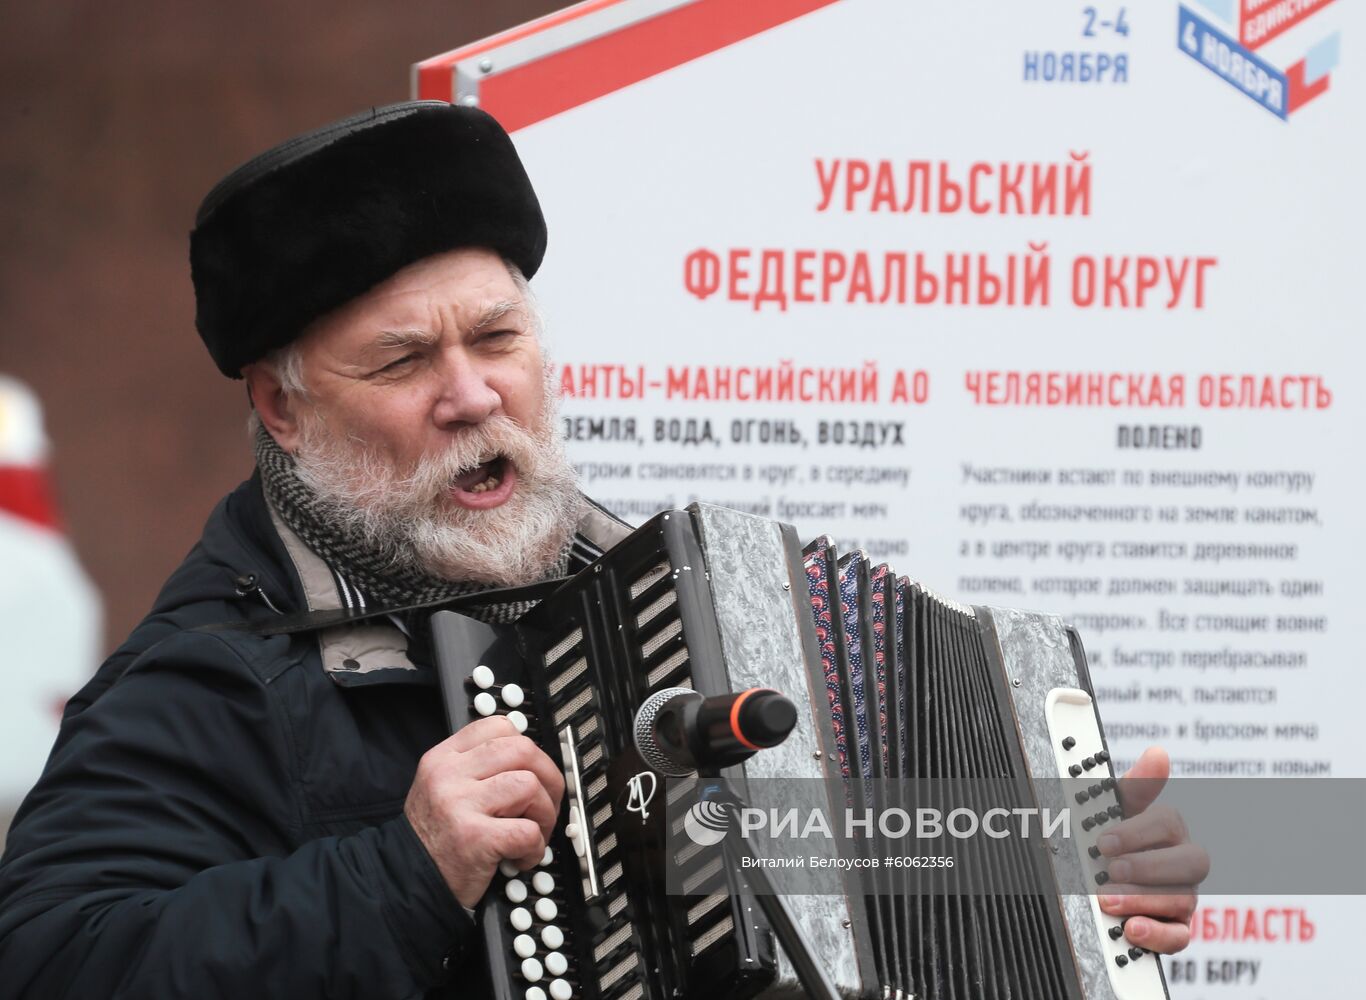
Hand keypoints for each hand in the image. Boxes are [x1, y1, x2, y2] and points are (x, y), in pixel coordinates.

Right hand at [404, 716, 565, 907]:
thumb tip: (532, 759)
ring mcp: (459, 804)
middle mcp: (449, 775)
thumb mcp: (442, 787)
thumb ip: (477, 767)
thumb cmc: (433, 838)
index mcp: (443, 757)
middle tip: (545, 805)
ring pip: (530, 786)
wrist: (403, 882)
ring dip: (544, 814)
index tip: (534, 770)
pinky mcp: (473, 838)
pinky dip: (535, 848)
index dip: (528, 747)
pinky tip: (521, 858)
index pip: (498, 726)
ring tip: (533, 833)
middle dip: (548, 778)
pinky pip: (527, 831)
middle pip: (523, 750)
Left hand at [1095, 746, 1207, 953]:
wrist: (1095, 879)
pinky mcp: (1176, 928)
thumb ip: (1134, 786)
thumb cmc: (1110, 839)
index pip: (1169, 823)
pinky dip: (1158, 935)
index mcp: (1169, 829)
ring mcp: (1183, 897)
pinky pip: (1180, 937)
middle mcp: (1183, 863)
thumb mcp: (1113, 809)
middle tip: (1108, 870)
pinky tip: (1132, 929)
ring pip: (1182, 899)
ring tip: (1106, 900)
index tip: (1102, 841)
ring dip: (1142, 900)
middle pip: (1190, 863)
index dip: (1137, 832)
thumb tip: (1158, 753)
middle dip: (1146, 868)